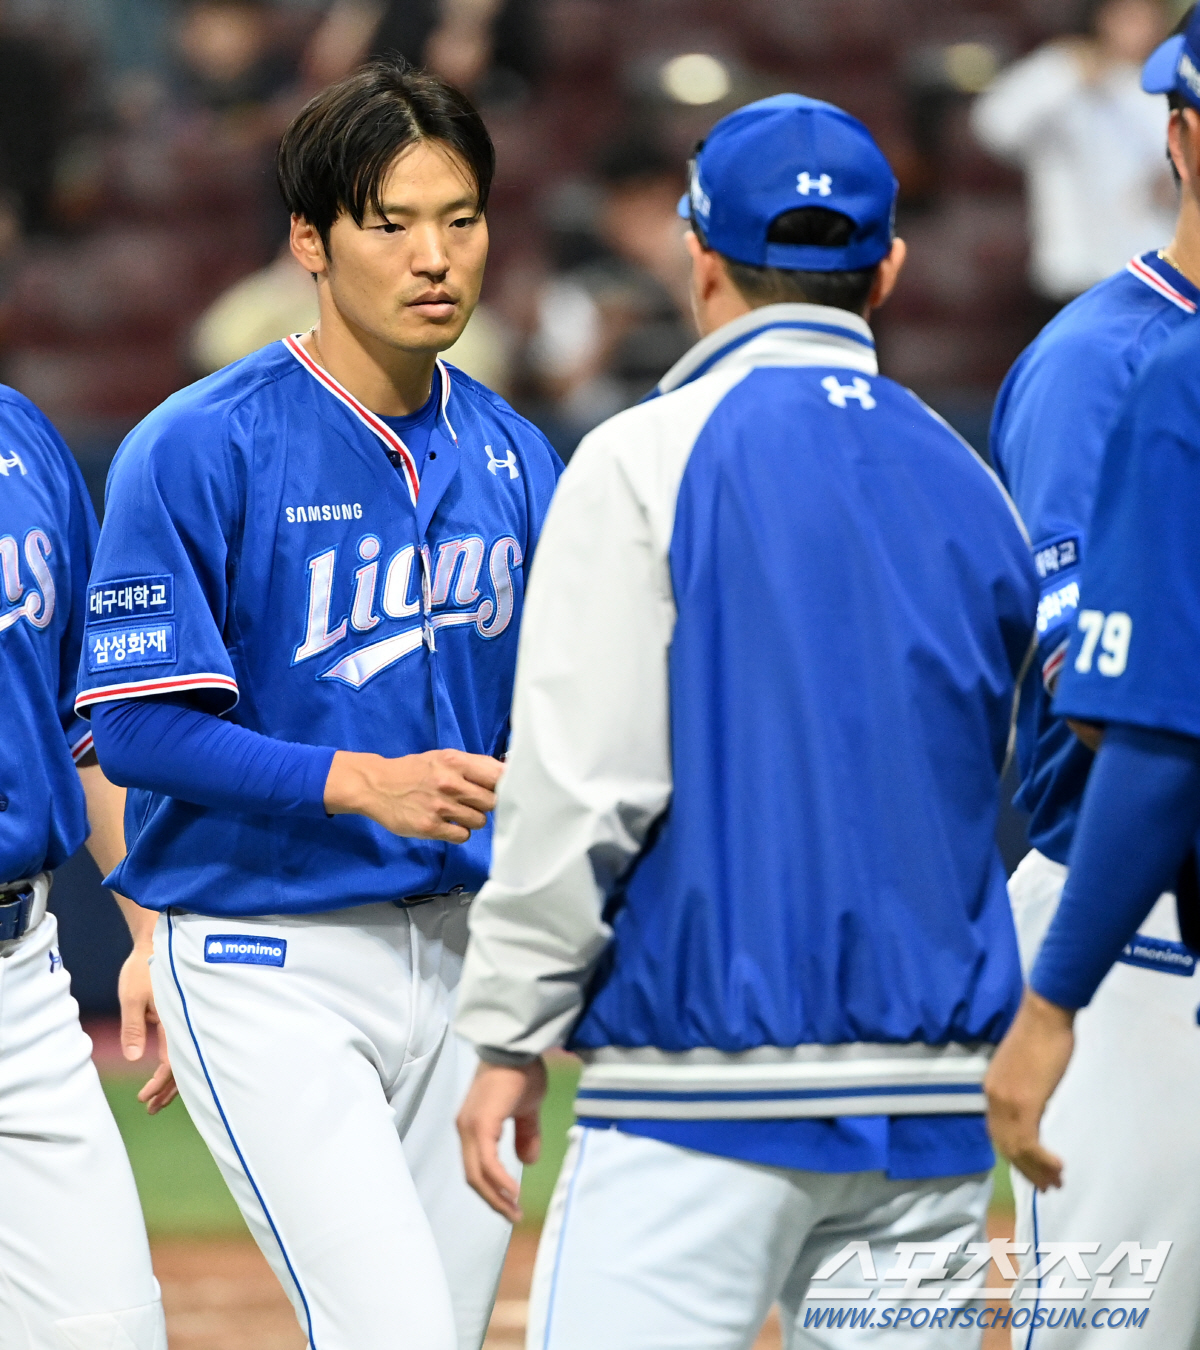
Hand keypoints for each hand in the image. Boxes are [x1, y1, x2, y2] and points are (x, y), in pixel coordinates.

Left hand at [118, 944, 177, 1114]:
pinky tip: (166, 1072)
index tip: (145, 1098)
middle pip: (183, 1065)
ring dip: (172, 1081)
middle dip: (168, 1091)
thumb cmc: (143, 968)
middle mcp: (183, 1022)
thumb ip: (134, 1029)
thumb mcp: (132, 999)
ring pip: (184, 1057)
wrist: (156, 941)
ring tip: (157, 1100)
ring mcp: (184, 1018)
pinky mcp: (180, 1014)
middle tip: (151, 1110)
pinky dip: (175, 1064)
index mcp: (174, 1020)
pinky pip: (182, 1045)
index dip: (159, 1084)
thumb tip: (136, 1060)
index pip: (172, 1062)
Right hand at [325, 748, 502, 841]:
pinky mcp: (430, 827)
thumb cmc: (415, 771)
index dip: (506, 785)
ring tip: (457, 813)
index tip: (507, 790)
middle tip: (473, 802)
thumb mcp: (443, 758)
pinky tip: (448, 825)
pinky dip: (459, 832)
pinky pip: (462, 836)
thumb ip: (473, 765)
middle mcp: (450, 783)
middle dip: (486, 804)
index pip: (498, 775)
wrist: (377, 785)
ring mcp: (441, 807)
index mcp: (456, 762)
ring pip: (480, 821)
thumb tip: (507, 771)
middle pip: (492, 801)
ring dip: (472, 819)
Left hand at [457, 1058, 547, 1221]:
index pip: (476, 1168)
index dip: (492, 1189)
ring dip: (496, 1195)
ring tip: (514, 1209)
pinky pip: (487, 1162)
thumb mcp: (526, 1109)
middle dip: (494, 1200)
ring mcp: (470, 1127)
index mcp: (473, 1127)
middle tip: (513, 1216)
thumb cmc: (521, 1072)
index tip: (511, 1205)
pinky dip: (499, 1180)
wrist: (516, 1048)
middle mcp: (465, 1130)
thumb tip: (527, 1161)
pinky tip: (513, 1191)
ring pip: (477, 1174)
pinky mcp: (480, 1124)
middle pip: (474, 1177)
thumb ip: (525, 1134)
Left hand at [985, 989, 1074, 1190]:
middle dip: (1026, 1169)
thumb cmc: (1042, 1036)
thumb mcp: (1027, 1070)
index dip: (1015, 1155)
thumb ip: (1025, 1090)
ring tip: (1056, 1183)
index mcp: (992, 1088)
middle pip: (1005, 1145)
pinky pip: (1028, 1142)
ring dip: (1036, 1169)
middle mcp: (993, 1097)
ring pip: (1016, 1148)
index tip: (1033, 1169)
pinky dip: (1041, 1160)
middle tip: (1047, 1186)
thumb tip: (1035, 1107)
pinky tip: (1058, 1167)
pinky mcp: (1024, 1103)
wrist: (1044, 1015)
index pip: (998, 1132)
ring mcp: (1006, 1101)